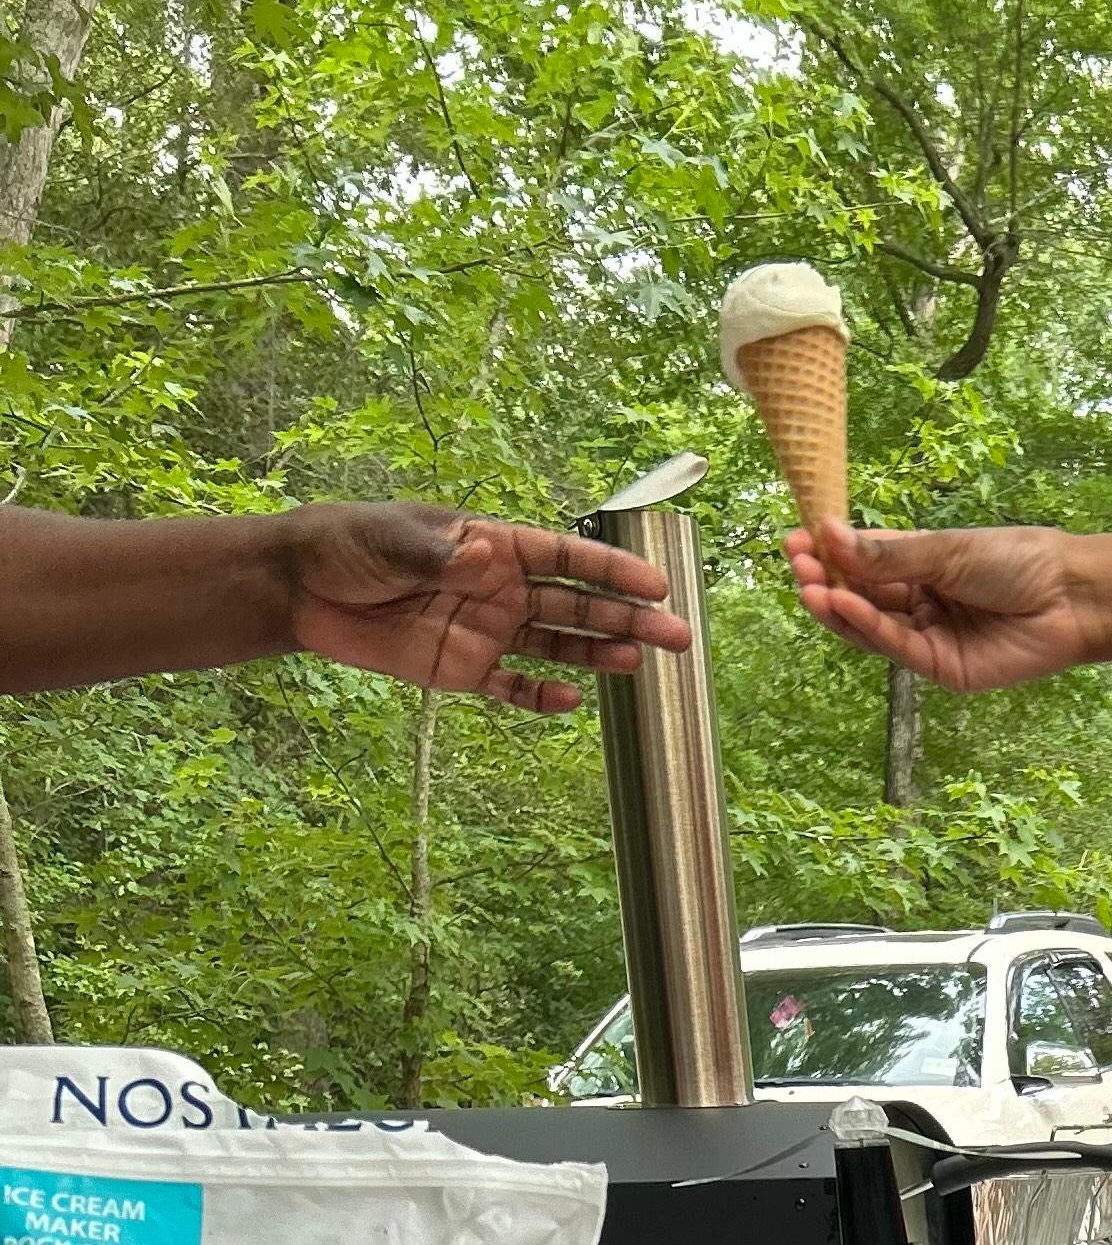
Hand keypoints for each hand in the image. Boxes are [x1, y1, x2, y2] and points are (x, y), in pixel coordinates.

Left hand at [284, 506, 685, 711]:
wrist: (303, 588)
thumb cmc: (349, 545)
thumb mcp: (391, 542)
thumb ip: (441, 553)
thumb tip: (486, 557)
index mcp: (491, 546)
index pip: (565, 558)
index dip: (611, 572)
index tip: (655, 586)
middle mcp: (500, 588)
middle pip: (576, 606)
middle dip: (627, 619)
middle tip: (675, 636)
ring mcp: (486, 630)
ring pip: (557, 645)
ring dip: (598, 654)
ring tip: (638, 664)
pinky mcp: (463, 668)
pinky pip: (513, 687)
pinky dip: (541, 697)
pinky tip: (573, 702)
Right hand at [785, 520, 1088, 689]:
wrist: (1069, 597)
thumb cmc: (1016, 560)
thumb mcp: (945, 550)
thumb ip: (888, 555)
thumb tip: (830, 534)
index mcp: (919, 567)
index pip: (862, 562)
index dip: (829, 553)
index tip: (796, 538)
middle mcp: (918, 603)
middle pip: (860, 597)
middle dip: (825, 581)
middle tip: (796, 563)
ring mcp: (928, 637)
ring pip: (870, 627)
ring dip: (837, 608)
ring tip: (808, 587)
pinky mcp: (941, 668)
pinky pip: (895, 647)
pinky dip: (866, 628)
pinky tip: (841, 606)